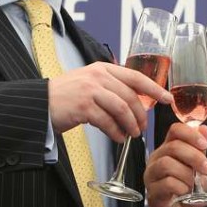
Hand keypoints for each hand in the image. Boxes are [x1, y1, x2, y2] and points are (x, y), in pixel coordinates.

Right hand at [48, 61, 172, 141]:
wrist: (40, 103)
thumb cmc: (66, 96)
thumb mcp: (90, 82)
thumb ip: (110, 87)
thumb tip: (136, 102)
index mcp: (102, 68)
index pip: (135, 76)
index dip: (154, 88)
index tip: (166, 98)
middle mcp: (98, 76)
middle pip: (131, 96)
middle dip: (141, 115)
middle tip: (142, 128)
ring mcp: (90, 90)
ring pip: (122, 109)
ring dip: (130, 125)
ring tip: (131, 135)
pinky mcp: (83, 107)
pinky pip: (108, 122)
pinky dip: (116, 132)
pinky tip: (117, 138)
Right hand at [144, 123, 206, 206]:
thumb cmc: (185, 191)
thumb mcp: (196, 169)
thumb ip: (199, 150)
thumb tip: (204, 128)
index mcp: (167, 149)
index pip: (175, 130)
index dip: (190, 134)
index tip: (205, 144)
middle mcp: (156, 159)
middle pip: (172, 147)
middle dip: (194, 157)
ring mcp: (152, 175)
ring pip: (167, 164)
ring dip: (186, 175)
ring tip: (192, 185)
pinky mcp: (152, 192)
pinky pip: (167, 183)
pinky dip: (181, 187)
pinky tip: (185, 194)